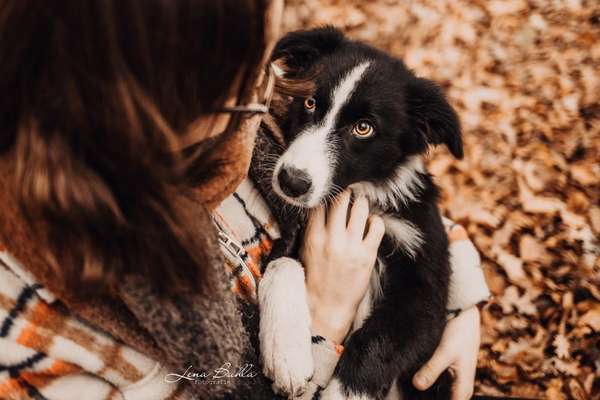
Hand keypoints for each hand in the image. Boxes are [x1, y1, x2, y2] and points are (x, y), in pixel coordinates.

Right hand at [301, 190, 384, 343]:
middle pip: (340, 201)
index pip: (320, 204)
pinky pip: (376, 228)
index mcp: (314, 237)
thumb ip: (312, 229)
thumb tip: (319, 207)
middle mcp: (332, 239)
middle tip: (350, 188)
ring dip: (362, 201)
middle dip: (346, 191)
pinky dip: (376, 220)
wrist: (326, 306)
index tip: (333, 187)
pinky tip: (372, 223)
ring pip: (360, 210)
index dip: (327, 192)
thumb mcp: (307, 251)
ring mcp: (350, 247)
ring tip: (362, 200)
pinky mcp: (366, 256)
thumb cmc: (316, 278)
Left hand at [413, 306, 480, 399]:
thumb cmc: (460, 332)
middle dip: (425, 398)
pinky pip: (433, 382)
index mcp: (463, 388)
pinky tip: (409, 379)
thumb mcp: (445, 351)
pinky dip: (423, 380)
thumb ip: (431, 369)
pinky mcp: (444, 370)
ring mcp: (451, 379)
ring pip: (436, 393)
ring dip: (424, 392)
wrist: (464, 313)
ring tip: (406, 388)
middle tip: (407, 395)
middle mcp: (458, 386)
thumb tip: (417, 385)